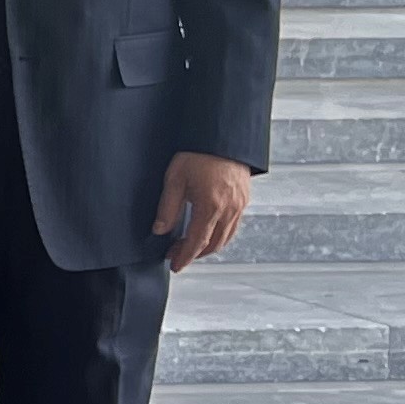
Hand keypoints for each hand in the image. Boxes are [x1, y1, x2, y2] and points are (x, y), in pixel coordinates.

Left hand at [154, 153, 252, 272]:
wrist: (222, 138)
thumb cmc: (198, 154)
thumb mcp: (174, 180)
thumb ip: (167, 208)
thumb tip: (159, 230)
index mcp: (211, 207)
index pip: (197, 242)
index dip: (185, 257)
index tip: (175, 265)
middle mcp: (229, 210)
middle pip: (213, 244)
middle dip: (195, 254)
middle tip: (177, 256)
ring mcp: (240, 205)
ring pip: (226, 237)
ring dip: (209, 247)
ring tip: (191, 248)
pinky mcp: (244, 199)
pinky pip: (234, 226)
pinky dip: (221, 235)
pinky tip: (209, 232)